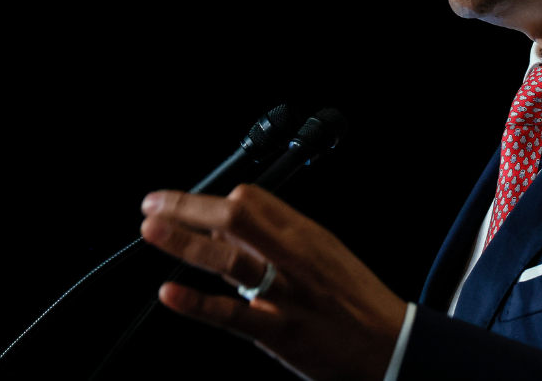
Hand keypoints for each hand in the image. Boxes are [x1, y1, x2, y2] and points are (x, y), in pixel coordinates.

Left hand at [140, 184, 406, 380]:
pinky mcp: (280, 331)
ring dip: (185, 241)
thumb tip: (226, 230)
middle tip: (153, 204)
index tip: (181, 203)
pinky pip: (232, 314)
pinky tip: (169, 292)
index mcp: (306, 233)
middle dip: (189, 206)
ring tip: (151, 229)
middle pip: (238, 217)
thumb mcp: (324, 254)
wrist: (390, 343)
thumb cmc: (354, 298)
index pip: (253, 198)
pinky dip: (197, 303)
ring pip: (230, 259)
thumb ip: (278, 240)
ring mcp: (287, 293)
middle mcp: (295, 256)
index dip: (211, 197)